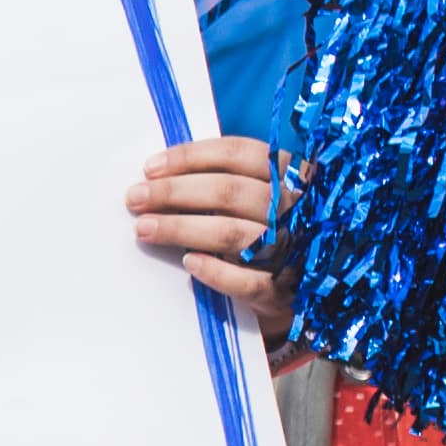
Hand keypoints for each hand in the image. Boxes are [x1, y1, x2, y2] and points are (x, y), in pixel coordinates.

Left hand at [128, 138, 289, 317]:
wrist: (310, 283)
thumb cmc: (269, 228)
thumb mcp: (261, 195)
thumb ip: (225, 180)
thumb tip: (160, 177)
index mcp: (289, 175)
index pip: (239, 154)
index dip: (191, 157)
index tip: (150, 167)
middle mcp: (294, 209)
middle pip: (230, 191)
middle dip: (174, 192)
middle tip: (136, 198)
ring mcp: (293, 250)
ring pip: (233, 232)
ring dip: (182, 228)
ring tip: (145, 228)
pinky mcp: (285, 291)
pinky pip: (249, 282)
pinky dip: (217, 272)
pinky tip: (189, 263)